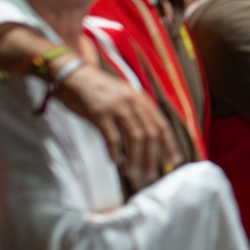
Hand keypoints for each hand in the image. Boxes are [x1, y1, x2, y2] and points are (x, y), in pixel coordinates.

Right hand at [53, 65, 177, 185]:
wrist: (75, 74)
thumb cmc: (99, 89)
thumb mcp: (125, 96)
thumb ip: (138, 113)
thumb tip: (150, 139)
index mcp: (142, 99)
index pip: (162, 125)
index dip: (170, 145)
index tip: (175, 161)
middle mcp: (133, 102)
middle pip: (151, 134)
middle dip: (153, 157)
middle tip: (151, 175)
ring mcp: (117, 106)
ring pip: (135, 137)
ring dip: (135, 158)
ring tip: (132, 171)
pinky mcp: (99, 112)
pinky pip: (112, 136)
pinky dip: (115, 151)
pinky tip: (114, 160)